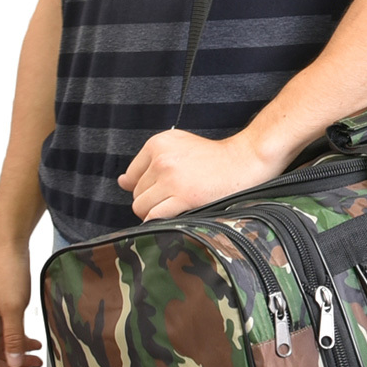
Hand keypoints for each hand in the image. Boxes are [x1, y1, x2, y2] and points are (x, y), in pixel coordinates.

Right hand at [0, 248, 42, 366]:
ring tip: (36, 363)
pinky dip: (21, 341)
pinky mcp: (1, 311)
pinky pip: (10, 333)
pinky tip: (35, 346)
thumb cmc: (7, 272)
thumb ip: (13, 337)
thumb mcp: (13, 308)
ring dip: (18, 355)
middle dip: (10, 366)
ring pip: (2, 346)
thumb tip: (13, 363)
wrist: (11, 247)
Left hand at [118, 128, 287, 220]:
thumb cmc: (214, 159)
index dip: (146, 189)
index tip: (165, 191)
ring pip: (142, 208)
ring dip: (156, 213)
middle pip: (136, 194)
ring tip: (178, 208)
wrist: (245, 161)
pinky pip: (154, 218)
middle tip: (176, 199)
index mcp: (158, 143)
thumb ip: (149, 164)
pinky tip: (178, 216)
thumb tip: (121, 182)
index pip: (131, 177)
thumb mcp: (179, 147)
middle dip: (152, 201)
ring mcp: (171, 178)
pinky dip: (161, 223)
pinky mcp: (183, 196)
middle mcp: (161, 158)